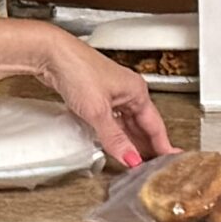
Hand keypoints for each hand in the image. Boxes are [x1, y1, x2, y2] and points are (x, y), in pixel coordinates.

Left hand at [38, 31, 174, 168]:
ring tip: (132, 160)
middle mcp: (127, 91)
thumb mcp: (98, 111)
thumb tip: (130, 158)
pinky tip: (111, 143)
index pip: (155, 125)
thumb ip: (114, 138)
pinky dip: (113, 133)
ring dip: (128, 141)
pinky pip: (110, 119)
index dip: (162, 145)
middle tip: (151, 167)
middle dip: (146, 146)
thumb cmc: (77, 69)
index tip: (170, 161)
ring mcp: (110, 93)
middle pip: (142, 125)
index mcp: (136, 92)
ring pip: (125, 123)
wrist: (50, 54)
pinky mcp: (95, 95)